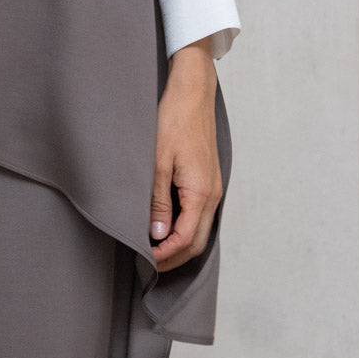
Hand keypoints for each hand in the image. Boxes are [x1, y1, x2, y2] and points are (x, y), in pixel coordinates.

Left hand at [149, 38, 221, 272]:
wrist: (192, 93)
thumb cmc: (173, 121)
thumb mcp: (158, 162)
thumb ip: (158, 202)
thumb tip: (157, 236)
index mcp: (202, 192)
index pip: (187, 240)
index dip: (166, 256)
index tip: (144, 261)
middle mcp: (213, 194)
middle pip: (198, 241)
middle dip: (174, 257)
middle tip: (147, 264)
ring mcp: (214, 187)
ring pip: (201, 230)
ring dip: (180, 245)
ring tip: (154, 249)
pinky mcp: (209, 180)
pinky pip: (200, 216)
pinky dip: (185, 229)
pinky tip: (167, 226)